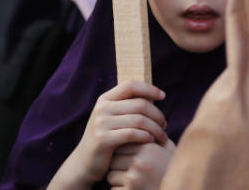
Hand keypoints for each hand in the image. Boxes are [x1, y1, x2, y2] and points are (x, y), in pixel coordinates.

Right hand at [51, 81, 167, 187]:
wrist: (84, 163)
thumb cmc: (107, 138)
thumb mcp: (113, 118)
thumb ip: (128, 106)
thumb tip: (155, 95)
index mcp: (105, 99)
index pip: (130, 85)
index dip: (149, 88)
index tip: (163, 96)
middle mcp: (102, 108)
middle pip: (140, 104)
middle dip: (157, 114)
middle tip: (165, 125)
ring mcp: (101, 123)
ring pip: (139, 120)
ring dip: (155, 128)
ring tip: (162, 136)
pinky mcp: (103, 139)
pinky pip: (132, 134)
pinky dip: (145, 136)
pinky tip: (151, 140)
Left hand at [106, 140, 176, 188]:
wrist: (180, 188)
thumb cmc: (171, 170)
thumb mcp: (168, 150)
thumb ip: (156, 137)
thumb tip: (142, 124)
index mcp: (149, 148)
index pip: (122, 145)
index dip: (125, 154)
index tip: (132, 160)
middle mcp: (140, 160)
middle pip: (114, 160)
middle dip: (119, 166)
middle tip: (131, 172)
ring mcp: (134, 177)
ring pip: (111, 176)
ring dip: (118, 180)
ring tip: (133, 181)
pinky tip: (133, 189)